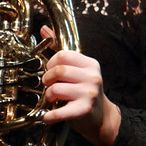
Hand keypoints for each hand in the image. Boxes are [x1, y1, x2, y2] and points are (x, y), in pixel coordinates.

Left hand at [40, 27, 120, 145]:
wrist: (101, 117)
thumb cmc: (85, 91)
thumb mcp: (77, 69)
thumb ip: (60, 51)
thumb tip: (44, 29)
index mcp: (90, 64)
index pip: (63, 55)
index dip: (51, 63)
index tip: (51, 71)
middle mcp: (93, 77)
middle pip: (58, 71)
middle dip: (47, 79)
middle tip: (49, 85)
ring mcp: (89, 93)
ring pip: (56, 89)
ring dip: (48, 96)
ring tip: (52, 99)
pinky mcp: (84, 110)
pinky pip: (59, 112)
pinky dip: (49, 116)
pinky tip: (47, 116)